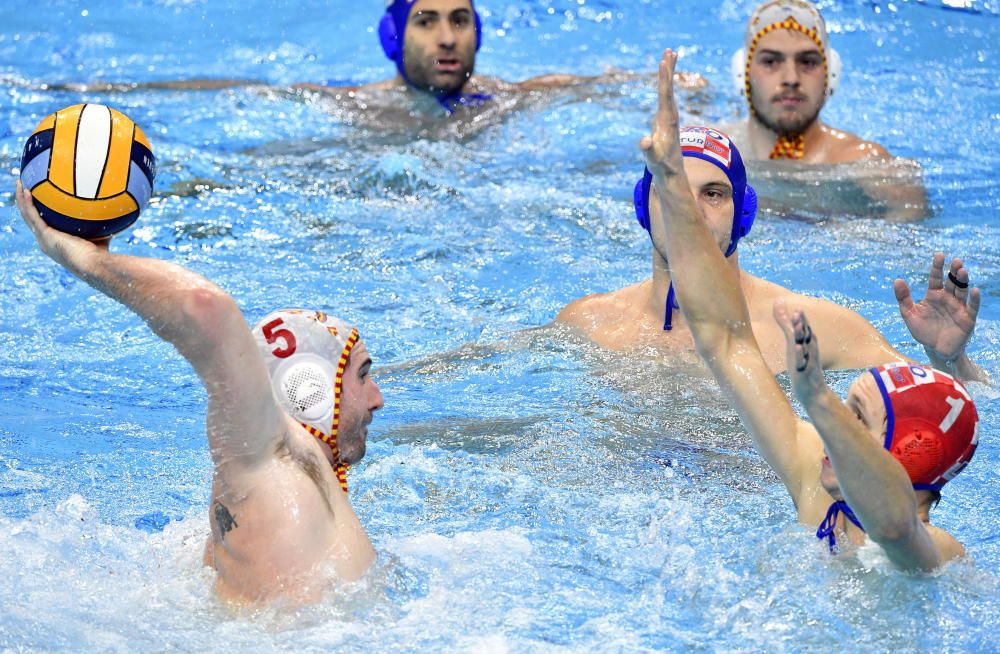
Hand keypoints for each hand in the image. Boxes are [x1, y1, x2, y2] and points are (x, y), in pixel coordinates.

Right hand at [15, 181, 106, 270]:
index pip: (44, 226)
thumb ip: (102, 227)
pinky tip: (26, 189)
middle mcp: (46, 241)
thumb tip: (113, 214)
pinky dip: (27, 202)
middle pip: (32, 219)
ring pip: (27, 215)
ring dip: (21, 199)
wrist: (94, 265)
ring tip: (20, 183)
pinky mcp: (44, 234)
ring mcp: (43, 239)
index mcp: (55, 243)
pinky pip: (31, 215)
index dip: (40, 214)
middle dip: (27, 203)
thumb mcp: (101, 237)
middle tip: (25, 188)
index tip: (40, 201)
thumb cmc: (101, 256)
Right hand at [638, 49, 683, 181]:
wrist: (671, 172)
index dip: (664, 78)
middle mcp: (670, 115)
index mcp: (666, 120)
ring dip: (669, 73)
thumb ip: (648, 150)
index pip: (665, 95)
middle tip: (670, 50)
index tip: (663, 62)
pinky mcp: (665, 118)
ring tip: (670, 55)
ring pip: (669, 90)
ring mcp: (668, 116)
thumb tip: (644, 142)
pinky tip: (665, 77)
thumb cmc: (660, 165)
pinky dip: (665, 83)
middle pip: (669, 88)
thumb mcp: (653, 159)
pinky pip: (666, 96)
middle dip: (669, 69)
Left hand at [774, 300, 828, 403]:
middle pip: (807, 335)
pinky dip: (800, 356)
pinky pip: (802, 364)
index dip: (801, 319)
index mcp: (806, 343)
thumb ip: (787, 325)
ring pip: (806, 348)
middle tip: (797, 312)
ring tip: (798, 327)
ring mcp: (807, 362)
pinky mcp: (803, 373)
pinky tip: (797, 348)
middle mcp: (808, 351)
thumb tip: (779, 304)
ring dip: (802, 337)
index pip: (805, 329)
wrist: (813, 392)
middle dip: (802, 324)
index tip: (796, 309)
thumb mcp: (794, 343)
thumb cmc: (802, 363)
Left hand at [894, 252, 979, 362]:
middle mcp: (947, 298)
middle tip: (956, 260)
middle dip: (954, 271)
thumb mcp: (909, 314)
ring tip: (962, 271)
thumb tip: (897, 280)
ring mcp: (958, 307)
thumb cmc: (923, 330)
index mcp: (934, 295)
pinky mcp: (967, 318)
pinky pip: (972, 307)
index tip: (939, 254)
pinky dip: (974, 299)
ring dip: (963, 281)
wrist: (934, 349)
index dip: (937, 267)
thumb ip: (903, 298)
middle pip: (952, 282)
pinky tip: (974, 290)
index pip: (936, 278)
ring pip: (962, 291)